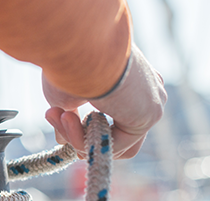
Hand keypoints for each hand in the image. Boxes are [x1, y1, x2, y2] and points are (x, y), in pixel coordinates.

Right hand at [43, 43, 166, 158]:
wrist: (78, 46)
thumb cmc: (68, 62)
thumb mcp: (65, 94)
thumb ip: (69, 117)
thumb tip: (61, 140)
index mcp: (130, 77)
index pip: (115, 115)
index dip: (87, 128)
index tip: (58, 116)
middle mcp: (146, 88)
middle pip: (117, 134)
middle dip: (83, 137)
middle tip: (57, 119)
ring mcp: (152, 100)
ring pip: (115, 142)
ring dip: (80, 139)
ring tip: (60, 117)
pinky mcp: (151, 113)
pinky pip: (116, 144)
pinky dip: (88, 140)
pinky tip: (69, 120)